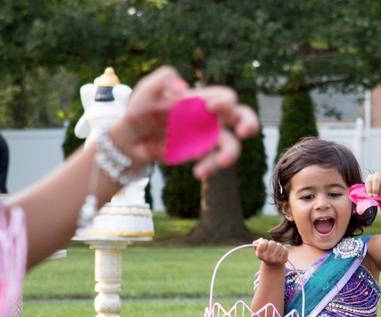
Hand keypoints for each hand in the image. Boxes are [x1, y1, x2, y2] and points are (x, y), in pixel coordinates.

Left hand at [110, 66, 259, 179]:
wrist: (131, 139)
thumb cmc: (141, 109)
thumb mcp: (146, 90)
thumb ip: (162, 80)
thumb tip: (181, 88)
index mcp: (202, 99)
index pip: (225, 97)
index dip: (224, 101)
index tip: (209, 107)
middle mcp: (210, 118)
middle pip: (241, 117)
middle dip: (248, 123)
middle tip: (244, 132)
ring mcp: (207, 138)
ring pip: (231, 145)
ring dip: (230, 154)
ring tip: (221, 162)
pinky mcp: (201, 155)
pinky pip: (214, 162)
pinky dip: (210, 167)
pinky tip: (199, 172)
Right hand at [253, 238, 287, 266]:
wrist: (273, 265)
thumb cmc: (265, 254)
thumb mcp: (259, 249)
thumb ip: (256, 243)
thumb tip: (261, 239)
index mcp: (260, 255)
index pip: (262, 243)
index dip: (264, 241)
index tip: (265, 243)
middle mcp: (267, 258)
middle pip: (272, 243)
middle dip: (272, 243)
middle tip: (271, 246)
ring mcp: (275, 259)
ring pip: (279, 245)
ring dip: (278, 245)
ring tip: (276, 249)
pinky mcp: (283, 260)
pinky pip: (284, 249)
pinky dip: (283, 249)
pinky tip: (281, 252)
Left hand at [364, 172, 380, 206]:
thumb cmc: (376, 194)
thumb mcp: (371, 193)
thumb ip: (369, 194)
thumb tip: (367, 197)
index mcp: (370, 177)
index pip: (369, 181)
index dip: (369, 188)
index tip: (370, 196)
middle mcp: (378, 175)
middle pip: (376, 180)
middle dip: (375, 189)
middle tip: (375, 196)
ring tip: (380, 199)